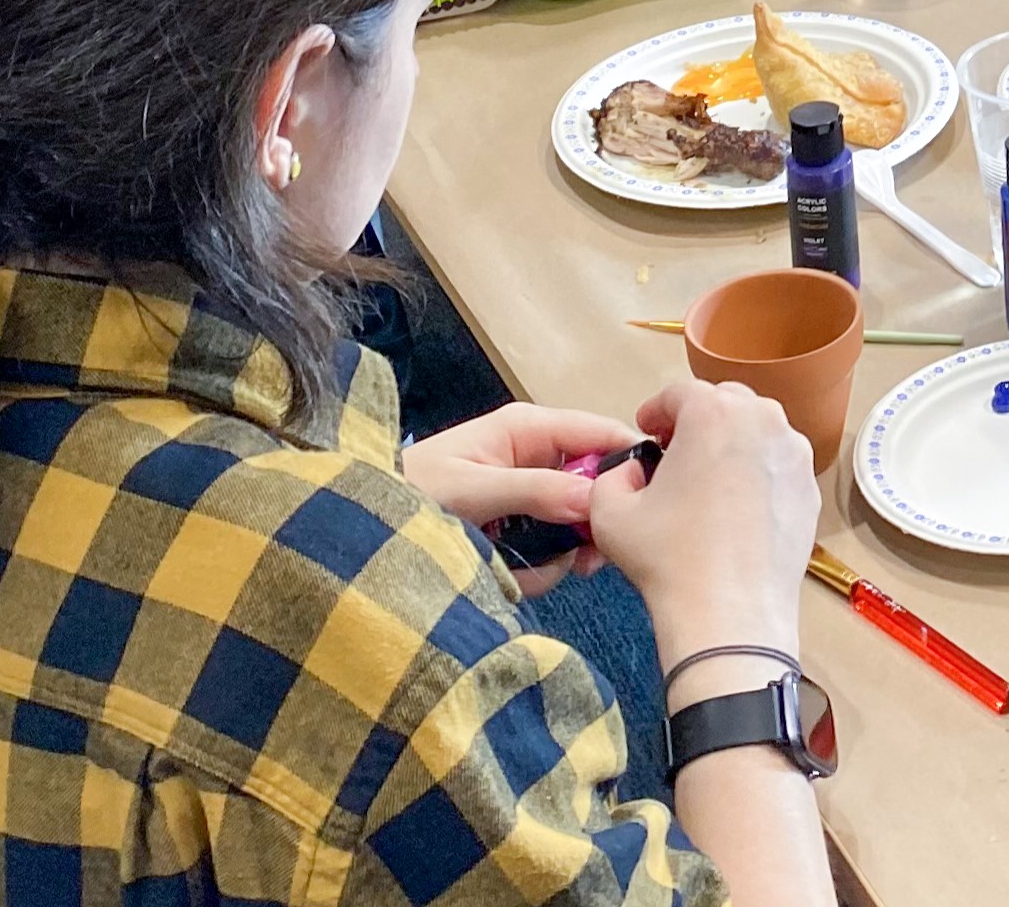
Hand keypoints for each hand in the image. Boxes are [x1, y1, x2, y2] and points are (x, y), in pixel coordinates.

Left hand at [400, 399, 642, 595]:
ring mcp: (526, 494)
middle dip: (592, 522)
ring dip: (564, 552)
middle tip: (589, 560)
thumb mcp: (473, 490)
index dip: (628, 459)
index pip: (599, 431)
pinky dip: (540, 567)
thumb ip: (534, 490)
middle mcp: (535, 456)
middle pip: (593, 482)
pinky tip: (516, 578)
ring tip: (539, 574)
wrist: (362, 528)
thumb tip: (594, 501)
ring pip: (574, 521)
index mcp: (529, 429)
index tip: (646, 502)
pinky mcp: (515, 528)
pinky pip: (548, 546)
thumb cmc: (412, 491)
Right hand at [585, 380, 818, 661]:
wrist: (730, 613)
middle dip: (697, 422)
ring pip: (757, 432)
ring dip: (731, 445)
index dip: (656, 411)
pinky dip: (758, 475)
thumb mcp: (609, 513)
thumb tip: (632, 471)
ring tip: (708, 484)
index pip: (678, 393)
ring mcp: (794, 452)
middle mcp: (762, 419)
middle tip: (675, 456)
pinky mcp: (810, 487)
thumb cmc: (668, 558)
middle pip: (724, 403)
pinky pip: (778, 466)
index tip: (647, 432)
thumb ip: (612, 475)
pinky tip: (738, 512)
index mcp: (713, 412)